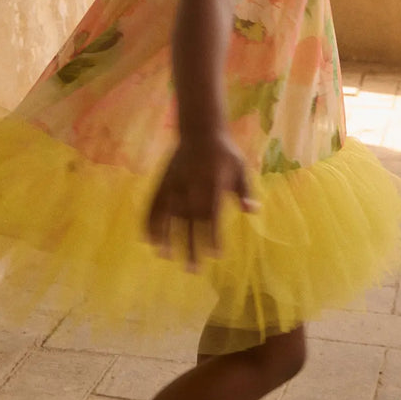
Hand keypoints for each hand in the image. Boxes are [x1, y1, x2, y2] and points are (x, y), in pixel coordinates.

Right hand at [147, 132, 258, 269]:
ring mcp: (174, 184)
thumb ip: (245, 190)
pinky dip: (150, 221)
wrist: (200, 130)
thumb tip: (252, 211)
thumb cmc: (224, 153)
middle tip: (193, 269)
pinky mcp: (162, 182)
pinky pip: (153, 204)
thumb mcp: (241, 167)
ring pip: (169, 214)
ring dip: (166, 237)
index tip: (215, 255)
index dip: (213, 234)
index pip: (212, 213)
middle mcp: (191, 185)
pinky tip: (148, 239)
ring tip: (165, 257)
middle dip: (191, 245)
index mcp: (212, 182)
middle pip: (190, 220)